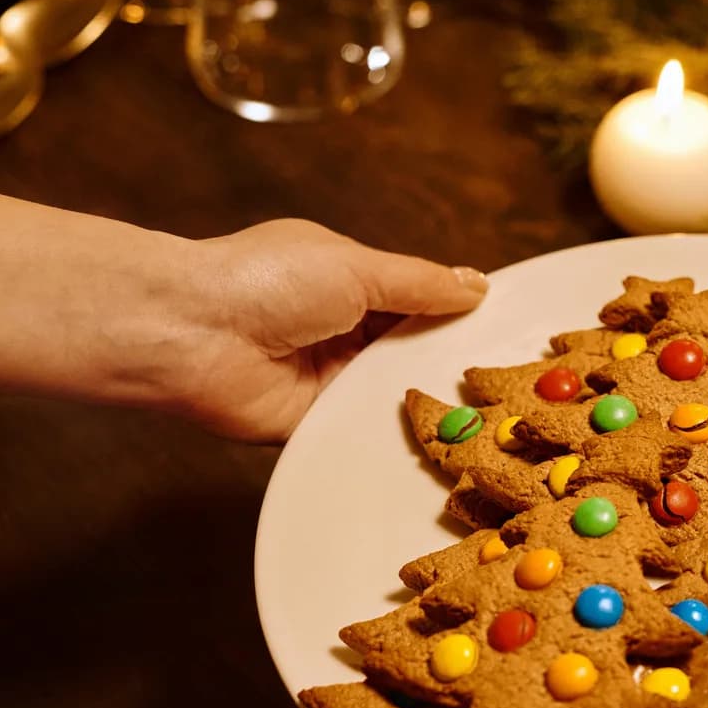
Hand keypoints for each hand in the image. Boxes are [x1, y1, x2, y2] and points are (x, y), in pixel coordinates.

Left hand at [162, 219, 487, 440]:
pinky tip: (444, 439)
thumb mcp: (357, 268)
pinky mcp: (318, 424)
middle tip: (516, 378)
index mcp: (349, 280)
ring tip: (494, 411)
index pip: (419, 299)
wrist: (192, 334)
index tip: (514, 329)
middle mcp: (342, 330)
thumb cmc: (265, 281)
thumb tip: (478, 285)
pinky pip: (367, 427)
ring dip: (427, 394)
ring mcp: (330, 379)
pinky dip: (395, 429)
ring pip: (395, 389)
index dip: (460, 313)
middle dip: (451, 358)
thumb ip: (420, 284)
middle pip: (412, 347)